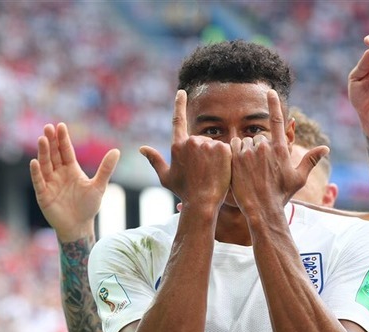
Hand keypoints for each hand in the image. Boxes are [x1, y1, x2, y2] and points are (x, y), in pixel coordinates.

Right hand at [29, 123, 119, 241]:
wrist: (79, 226)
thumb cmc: (88, 206)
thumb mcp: (99, 186)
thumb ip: (106, 169)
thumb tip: (117, 151)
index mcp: (72, 170)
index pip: (66, 151)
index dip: (63, 139)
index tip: (61, 126)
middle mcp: (59, 174)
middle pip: (54, 154)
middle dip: (51, 141)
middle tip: (48, 127)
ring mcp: (50, 183)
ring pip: (45, 165)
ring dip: (43, 153)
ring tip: (42, 139)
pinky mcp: (43, 195)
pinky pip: (39, 182)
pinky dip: (36, 173)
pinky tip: (34, 162)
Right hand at [140, 90, 231, 210]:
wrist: (202, 202)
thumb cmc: (184, 192)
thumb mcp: (166, 177)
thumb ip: (155, 160)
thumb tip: (142, 148)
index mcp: (177, 145)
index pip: (178, 120)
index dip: (179, 104)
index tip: (182, 92)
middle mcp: (191, 141)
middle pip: (200, 141)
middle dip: (203, 153)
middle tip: (203, 172)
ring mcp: (207, 144)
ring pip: (213, 145)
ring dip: (214, 156)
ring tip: (212, 174)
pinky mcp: (223, 148)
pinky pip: (226, 149)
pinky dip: (226, 158)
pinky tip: (222, 171)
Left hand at [229, 90, 328, 214]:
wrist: (262, 209)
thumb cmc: (281, 195)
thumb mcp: (298, 178)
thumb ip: (310, 160)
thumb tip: (326, 148)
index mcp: (280, 149)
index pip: (277, 121)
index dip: (274, 104)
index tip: (270, 91)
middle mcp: (264, 147)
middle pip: (259, 137)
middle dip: (259, 147)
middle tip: (260, 168)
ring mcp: (249, 152)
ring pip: (246, 141)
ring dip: (247, 150)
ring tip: (250, 169)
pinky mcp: (235, 159)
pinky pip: (234, 145)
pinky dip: (235, 151)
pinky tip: (238, 165)